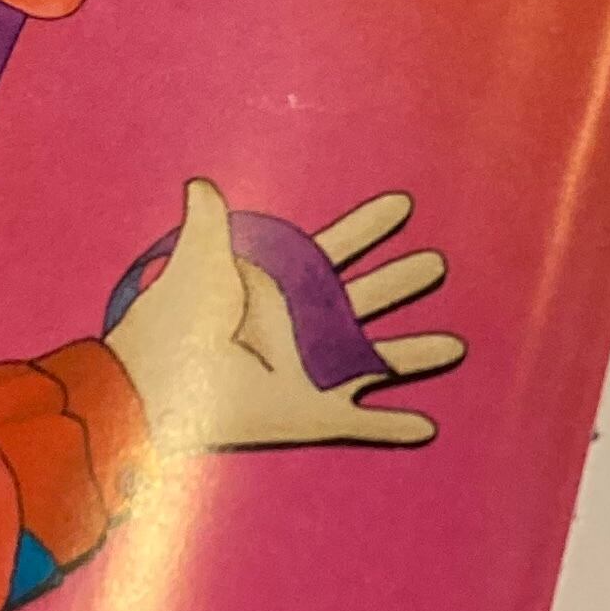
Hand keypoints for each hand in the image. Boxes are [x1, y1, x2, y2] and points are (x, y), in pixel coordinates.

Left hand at [105, 180, 461, 455]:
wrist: (155, 387)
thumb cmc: (174, 322)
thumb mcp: (197, 262)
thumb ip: (208, 222)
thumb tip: (199, 183)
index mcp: (282, 289)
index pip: (337, 250)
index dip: (368, 227)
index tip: (400, 205)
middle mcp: (304, 330)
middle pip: (368, 300)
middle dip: (402, 281)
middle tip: (436, 263)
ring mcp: (311, 373)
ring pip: (380, 361)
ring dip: (416, 354)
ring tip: (454, 346)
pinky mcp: (310, 413)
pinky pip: (363, 423)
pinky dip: (393, 427)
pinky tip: (425, 427)